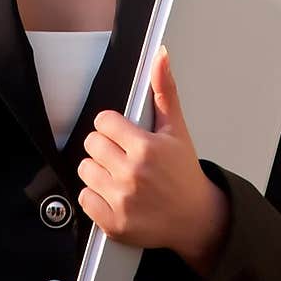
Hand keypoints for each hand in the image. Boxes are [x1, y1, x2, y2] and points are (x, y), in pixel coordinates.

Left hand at [76, 45, 229, 273]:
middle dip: (105, 147)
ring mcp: (122, 201)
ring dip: (98, 171)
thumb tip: (160, 55)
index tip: (124, 135)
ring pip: (85, 170)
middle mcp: (132, 175)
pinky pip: (84, 199)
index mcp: (146, 148)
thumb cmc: (184, 173)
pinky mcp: (113, 224)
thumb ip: (164, 90)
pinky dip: (95, 197)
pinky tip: (114, 195)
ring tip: (119, 175)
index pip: (103, 121)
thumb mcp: (176, 130)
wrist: (196, 219)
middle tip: (122, 156)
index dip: (113, 126)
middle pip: (92, 144)